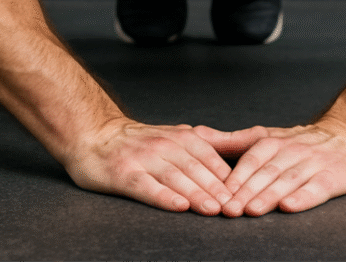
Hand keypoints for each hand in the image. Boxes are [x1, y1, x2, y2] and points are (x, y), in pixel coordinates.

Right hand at [64, 117, 263, 215]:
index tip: (246, 195)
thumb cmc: (140, 142)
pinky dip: (163, 197)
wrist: (95, 136)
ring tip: (214, 210)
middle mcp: (164, 145)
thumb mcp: (178, 135)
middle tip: (236, 209)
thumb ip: (210, 143)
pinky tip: (178, 206)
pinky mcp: (124, 173)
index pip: (211, 158)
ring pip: (175, 178)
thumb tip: (250, 144)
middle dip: (218, 189)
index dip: (230, 178)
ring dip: (197, 194)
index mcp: (182, 137)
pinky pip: (146, 186)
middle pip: (197, 169)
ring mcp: (143, 159)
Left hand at [195, 121, 345, 216]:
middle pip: (265, 172)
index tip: (215, 193)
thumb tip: (195, 134)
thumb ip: (230, 140)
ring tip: (252, 210)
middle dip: (245, 191)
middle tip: (227, 209)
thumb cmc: (303, 141)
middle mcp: (292, 151)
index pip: (250, 160)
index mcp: (273, 142)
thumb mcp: (265, 136)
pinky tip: (290, 206)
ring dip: (269, 196)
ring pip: (288, 180)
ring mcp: (313, 164)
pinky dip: (304, 197)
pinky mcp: (334, 177)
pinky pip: (318, 187)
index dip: (233, 177)